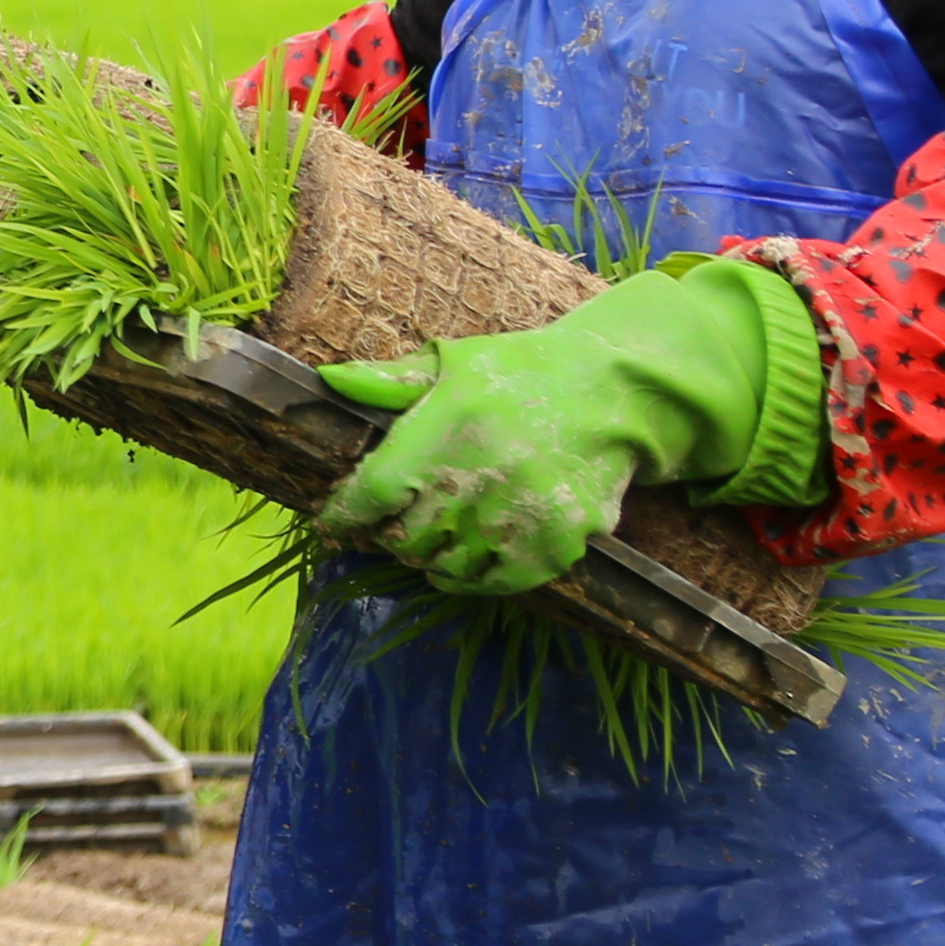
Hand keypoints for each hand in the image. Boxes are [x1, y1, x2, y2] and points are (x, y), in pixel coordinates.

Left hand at [308, 270, 797, 599]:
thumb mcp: (454, 362)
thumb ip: (389, 380)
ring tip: (430, 541)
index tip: (333, 525)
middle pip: (405, 537)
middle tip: (394, 525)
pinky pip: (494, 584)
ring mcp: (520, 518)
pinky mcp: (555, 546)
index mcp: (445, 432)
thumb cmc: (522, 373)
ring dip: (429, 559)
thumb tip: (329, 380)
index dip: (345, 516)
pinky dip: (469, 581)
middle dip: (391, 535)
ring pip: (446, 566)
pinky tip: (462, 565)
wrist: (614, 393)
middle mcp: (480, 480)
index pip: (372, 493)